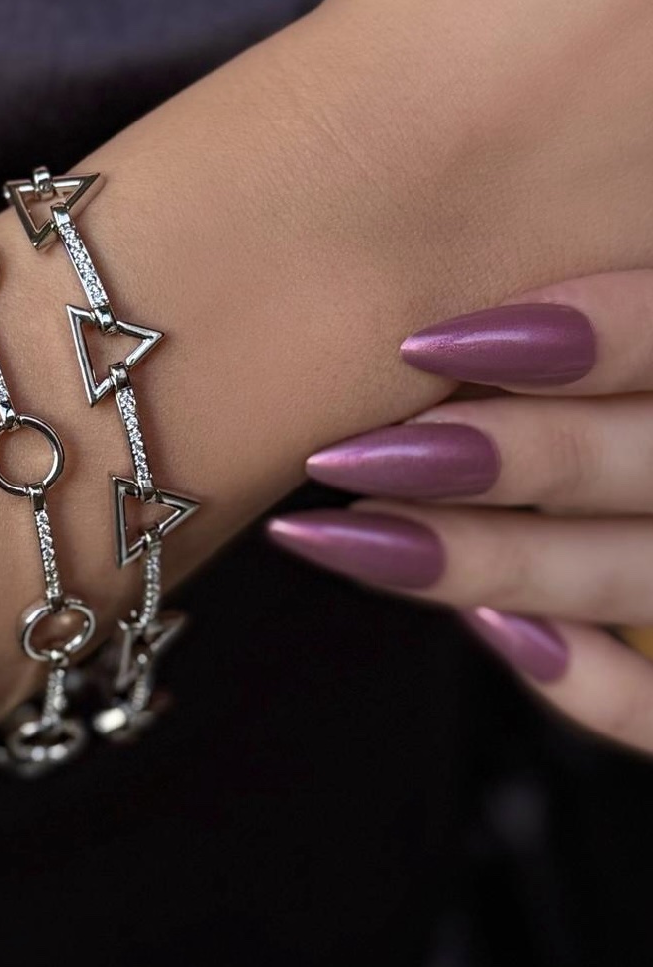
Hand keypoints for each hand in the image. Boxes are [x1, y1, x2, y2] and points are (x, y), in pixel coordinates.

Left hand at [267, 271, 652, 757]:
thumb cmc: (635, 410)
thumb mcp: (635, 343)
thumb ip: (616, 341)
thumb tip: (489, 277)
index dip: (590, 336)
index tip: (426, 341)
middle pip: (650, 458)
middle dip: (499, 458)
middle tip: (346, 452)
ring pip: (632, 579)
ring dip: (484, 564)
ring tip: (344, 535)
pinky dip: (593, 689)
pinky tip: (502, 634)